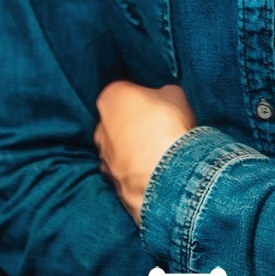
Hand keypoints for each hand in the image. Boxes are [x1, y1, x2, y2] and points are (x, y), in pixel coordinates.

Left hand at [94, 81, 195, 224]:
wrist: (167, 174)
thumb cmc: (168, 125)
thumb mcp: (174, 94)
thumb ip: (161, 95)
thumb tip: (162, 100)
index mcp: (111, 98)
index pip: (122, 91)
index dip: (141, 97)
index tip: (156, 104)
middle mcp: (100, 127)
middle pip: (116, 121)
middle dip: (132, 124)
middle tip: (157, 129)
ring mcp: (104, 159)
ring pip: (117, 150)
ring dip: (132, 151)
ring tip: (158, 155)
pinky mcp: (112, 184)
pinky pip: (124, 173)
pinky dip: (135, 174)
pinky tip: (154, 174)